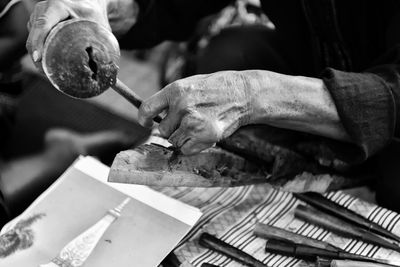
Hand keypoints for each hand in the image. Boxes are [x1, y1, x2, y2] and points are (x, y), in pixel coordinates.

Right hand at [26, 0, 136, 70]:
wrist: (89, 5)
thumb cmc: (95, 15)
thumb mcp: (99, 27)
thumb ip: (102, 45)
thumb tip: (107, 72)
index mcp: (57, 6)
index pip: (43, 24)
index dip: (39, 42)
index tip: (38, 58)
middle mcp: (43, 10)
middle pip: (34, 36)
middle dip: (38, 57)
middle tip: (48, 74)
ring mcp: (37, 18)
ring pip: (33, 41)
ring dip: (40, 57)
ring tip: (52, 72)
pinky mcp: (36, 26)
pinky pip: (35, 42)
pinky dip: (41, 54)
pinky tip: (51, 65)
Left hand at [138, 71, 255, 154]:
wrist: (244, 94)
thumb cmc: (217, 88)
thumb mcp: (190, 84)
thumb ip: (172, 100)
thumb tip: (154, 120)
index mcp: (175, 90)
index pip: (147, 108)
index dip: (143, 119)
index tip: (145, 123)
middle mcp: (182, 106)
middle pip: (161, 130)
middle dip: (172, 129)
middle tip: (188, 121)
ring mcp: (193, 122)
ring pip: (174, 141)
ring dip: (184, 138)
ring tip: (199, 125)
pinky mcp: (205, 135)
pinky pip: (187, 149)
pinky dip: (193, 146)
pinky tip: (204, 134)